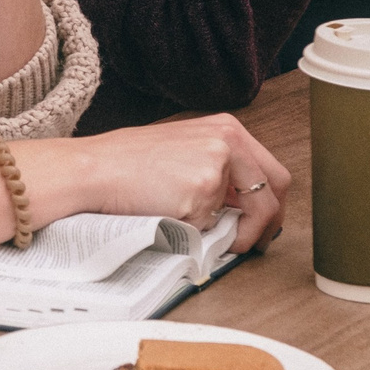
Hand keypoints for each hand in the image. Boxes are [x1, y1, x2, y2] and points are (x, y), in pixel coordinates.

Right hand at [18, 115, 291, 253]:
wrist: (95, 169)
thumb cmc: (130, 164)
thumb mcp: (185, 151)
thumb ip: (220, 171)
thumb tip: (245, 210)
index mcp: (226, 128)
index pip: (272, 170)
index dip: (273, 203)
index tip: (264, 224)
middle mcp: (228, 140)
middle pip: (274, 188)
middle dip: (268, 222)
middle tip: (253, 242)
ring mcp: (216, 165)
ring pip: (242, 213)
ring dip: (225, 230)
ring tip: (191, 224)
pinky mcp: (201, 191)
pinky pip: (210, 224)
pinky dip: (194, 229)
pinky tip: (167, 212)